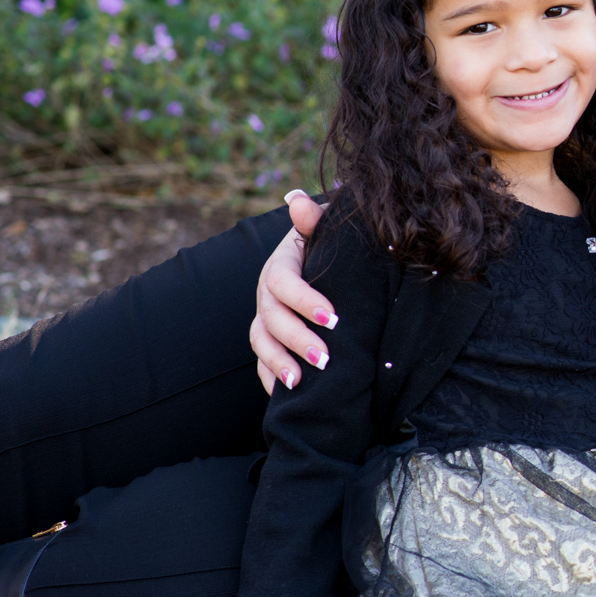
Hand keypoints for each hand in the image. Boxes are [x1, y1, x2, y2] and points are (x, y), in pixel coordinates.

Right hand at [252, 191, 334, 393]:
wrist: (324, 263)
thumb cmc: (330, 247)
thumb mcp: (325, 231)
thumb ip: (314, 220)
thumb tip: (297, 200)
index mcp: (280, 266)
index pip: (284, 283)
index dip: (305, 301)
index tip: (333, 319)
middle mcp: (266, 294)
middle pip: (271, 319)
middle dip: (296, 340)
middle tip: (324, 358)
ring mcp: (264, 318)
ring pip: (262, 343)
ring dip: (278, 363)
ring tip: (299, 382)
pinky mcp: (269, 339)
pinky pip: (262, 362)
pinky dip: (271, 378)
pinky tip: (286, 396)